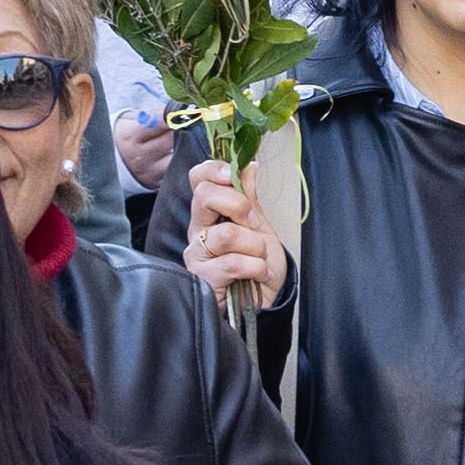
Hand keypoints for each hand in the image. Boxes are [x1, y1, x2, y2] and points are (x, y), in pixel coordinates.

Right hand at [179, 159, 283, 311]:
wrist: (268, 298)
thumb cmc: (259, 261)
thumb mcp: (259, 225)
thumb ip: (249, 196)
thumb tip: (249, 166)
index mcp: (209, 212)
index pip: (199, 179)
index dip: (215, 170)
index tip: (234, 176)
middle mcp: (198, 230)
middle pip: (205, 196)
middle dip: (241, 206)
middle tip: (254, 224)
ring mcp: (197, 255)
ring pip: (227, 234)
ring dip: (256, 246)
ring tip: (260, 258)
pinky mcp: (203, 280)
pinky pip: (234, 263)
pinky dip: (257, 268)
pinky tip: (259, 275)